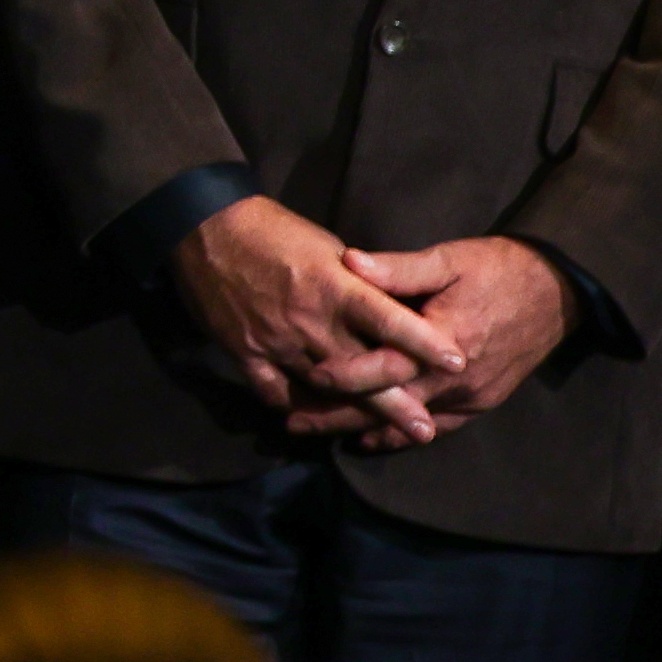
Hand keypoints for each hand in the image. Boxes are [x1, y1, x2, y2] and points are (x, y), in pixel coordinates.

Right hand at [170, 192, 457, 440]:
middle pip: (361, 370)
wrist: (204, 226)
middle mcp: (310, 320)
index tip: (457, 363)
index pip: (389, 319)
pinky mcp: (244, 351)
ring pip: (321, 388)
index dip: (423, 342)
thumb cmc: (272, 229)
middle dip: (396, 403)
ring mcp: (276, 341)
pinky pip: (274, 390)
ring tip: (375, 434)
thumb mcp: (324, 244)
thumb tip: (385, 305)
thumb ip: (356, 282)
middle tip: (425, 430)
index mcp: (335, 287)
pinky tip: (308, 417)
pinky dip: (293, 405)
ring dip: (349, 413)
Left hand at [288, 236, 576, 449]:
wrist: (557, 291)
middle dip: (341, 414)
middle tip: (294, 422)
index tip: (307, 375)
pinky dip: (404, 436)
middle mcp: (457, 377)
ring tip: (319, 432)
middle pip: (391, 404)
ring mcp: (472, 395)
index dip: (347, 373)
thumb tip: (349, 262)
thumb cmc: (497, 269)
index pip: (387, 365)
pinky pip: (439, 427)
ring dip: (365, 428)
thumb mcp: (448, 259)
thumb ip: (399, 268)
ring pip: (411, 422)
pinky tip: (372, 440)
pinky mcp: (482, 402)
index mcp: (444, 339)